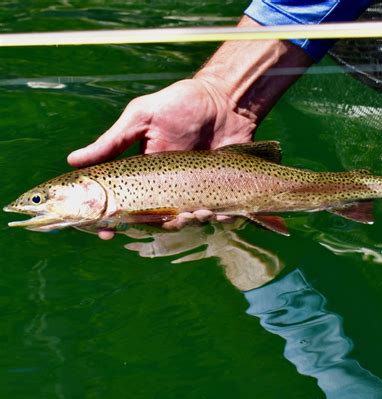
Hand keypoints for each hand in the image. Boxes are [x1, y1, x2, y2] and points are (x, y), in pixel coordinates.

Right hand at [68, 79, 253, 238]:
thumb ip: (113, 141)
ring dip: (193, 222)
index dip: (113, 222)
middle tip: (177, 218)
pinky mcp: (220, 188)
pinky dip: (222, 218)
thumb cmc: (180, 104)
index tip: (107, 234)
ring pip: (188, 220)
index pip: (125, 204)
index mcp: (145, 174)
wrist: (225, 99)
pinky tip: (224, 213)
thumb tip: (73, 160)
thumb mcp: (141, 117)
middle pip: (158, 220)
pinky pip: (220, 212)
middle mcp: (167, 186)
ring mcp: (194, 189)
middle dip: (165, 225)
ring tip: (202, 212)